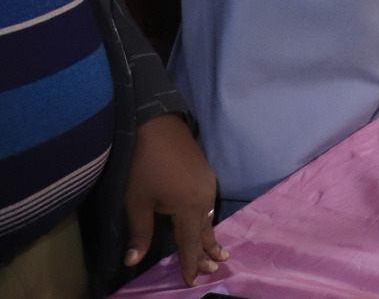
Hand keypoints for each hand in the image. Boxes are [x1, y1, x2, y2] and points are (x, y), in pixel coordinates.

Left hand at [124, 113, 225, 286]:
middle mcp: (204, 198)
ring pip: (210, 216)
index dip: (190, 263)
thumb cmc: (143, 166)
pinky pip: (210, 203)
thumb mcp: (137, 202)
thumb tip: (132, 262)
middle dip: (207, 251)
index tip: (192, 281)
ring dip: (210, 235)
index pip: (190, 243)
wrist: (158, 126)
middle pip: (205, 231)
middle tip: (215, 269)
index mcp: (188, 207)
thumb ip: (140, 233)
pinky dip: (208, 219)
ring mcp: (208, 184)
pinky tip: (206, 221)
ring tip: (217, 251)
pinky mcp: (206, 174)